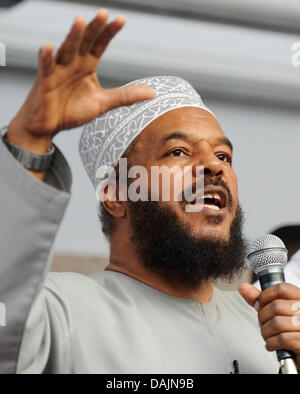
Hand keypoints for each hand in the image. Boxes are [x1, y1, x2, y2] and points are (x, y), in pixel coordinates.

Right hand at [6, 10, 154, 153]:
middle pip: (84, 42)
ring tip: (80, 21)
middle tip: (103, 14)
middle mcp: (74, 63)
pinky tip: (50, 47)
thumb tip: (152, 93)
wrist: (49, 125)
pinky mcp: (45, 79)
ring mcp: (59, 69)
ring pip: (67, 49)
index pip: (100, 44)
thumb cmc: (72, 111)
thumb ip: (125, 96)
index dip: (109, 32)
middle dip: (94, 28)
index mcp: (88, 65)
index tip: (121, 20)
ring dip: (73, 36)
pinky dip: (47, 56)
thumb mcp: (103, 103)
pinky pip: (46, 65)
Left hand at [239, 282, 299, 371]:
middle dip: (262, 318)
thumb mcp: (277, 312)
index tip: (259, 304)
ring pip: (276, 323)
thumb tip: (244, 288)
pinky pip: (282, 339)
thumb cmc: (290, 331)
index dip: (265, 296)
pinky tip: (272, 344)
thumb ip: (262, 300)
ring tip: (268, 336)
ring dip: (265, 332)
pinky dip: (271, 343)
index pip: (281, 288)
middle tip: (264, 324)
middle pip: (275, 306)